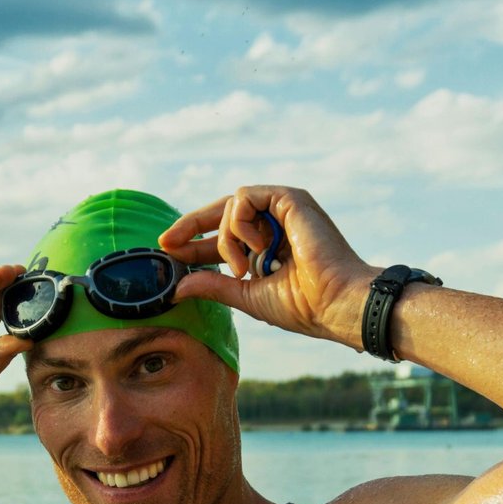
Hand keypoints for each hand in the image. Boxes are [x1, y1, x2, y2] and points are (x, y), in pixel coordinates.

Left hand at [158, 185, 378, 346]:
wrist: (335, 303)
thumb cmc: (303, 305)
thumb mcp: (245, 295)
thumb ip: (213, 286)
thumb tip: (178, 287)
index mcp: (269, 244)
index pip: (224, 236)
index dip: (195, 241)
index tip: (169, 250)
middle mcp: (276, 222)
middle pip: (222, 212)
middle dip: (191, 225)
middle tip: (167, 241)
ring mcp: (284, 208)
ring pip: (230, 206)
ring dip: (225, 239)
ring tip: (241, 269)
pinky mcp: (290, 198)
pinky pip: (245, 198)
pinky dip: (239, 224)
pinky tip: (255, 247)